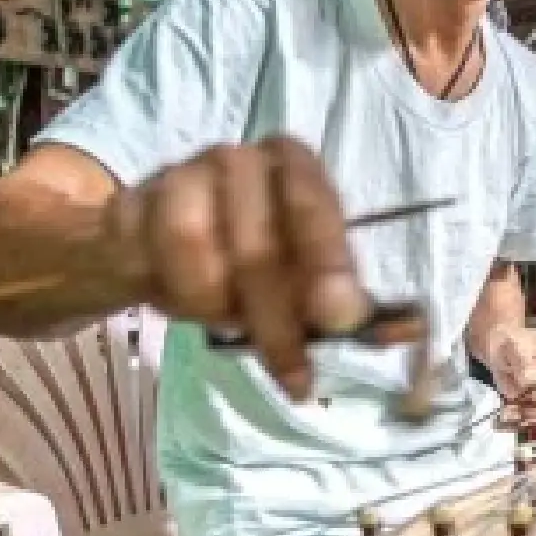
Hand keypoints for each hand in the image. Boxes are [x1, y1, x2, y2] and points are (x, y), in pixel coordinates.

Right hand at [105, 136, 379, 399]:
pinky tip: (180, 301)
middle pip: (256, 243)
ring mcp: (178, 176)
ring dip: (213, 303)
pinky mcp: (127, 205)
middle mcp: (238, 160)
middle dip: (276, 319)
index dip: (327, 261)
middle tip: (295, 375)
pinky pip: (141, 259)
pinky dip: (167, 296)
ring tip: (226, 320)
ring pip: (190, 244)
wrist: (150, 245)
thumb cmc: (244, 257)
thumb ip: (344, 299)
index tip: (340, 317)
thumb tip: (408, 329)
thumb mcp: (301, 277)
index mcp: (292, 165)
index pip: (313, 203)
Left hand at [480, 326, 535, 429]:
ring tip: (509, 413)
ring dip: (531, 416)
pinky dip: (527, 420)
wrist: (500, 351)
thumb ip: (525, 365)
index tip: (534, 395)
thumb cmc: (512, 343)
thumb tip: (535, 385)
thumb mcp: (516, 348)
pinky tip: (511, 418)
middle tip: (517, 408)